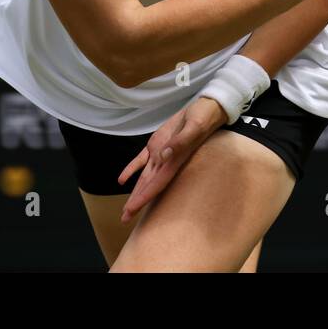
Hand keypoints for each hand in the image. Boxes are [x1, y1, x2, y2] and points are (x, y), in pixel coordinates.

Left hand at [117, 97, 227, 222]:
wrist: (205, 109)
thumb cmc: (203, 117)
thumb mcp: (194, 127)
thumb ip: (180, 141)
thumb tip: (164, 155)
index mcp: (175, 161)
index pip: (157, 184)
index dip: (144, 197)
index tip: (133, 209)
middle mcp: (167, 162)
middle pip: (149, 186)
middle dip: (137, 202)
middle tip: (124, 219)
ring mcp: (161, 153)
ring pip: (144, 177)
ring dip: (135, 192)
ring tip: (126, 210)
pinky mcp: (157, 143)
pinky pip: (142, 159)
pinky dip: (132, 169)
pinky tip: (122, 180)